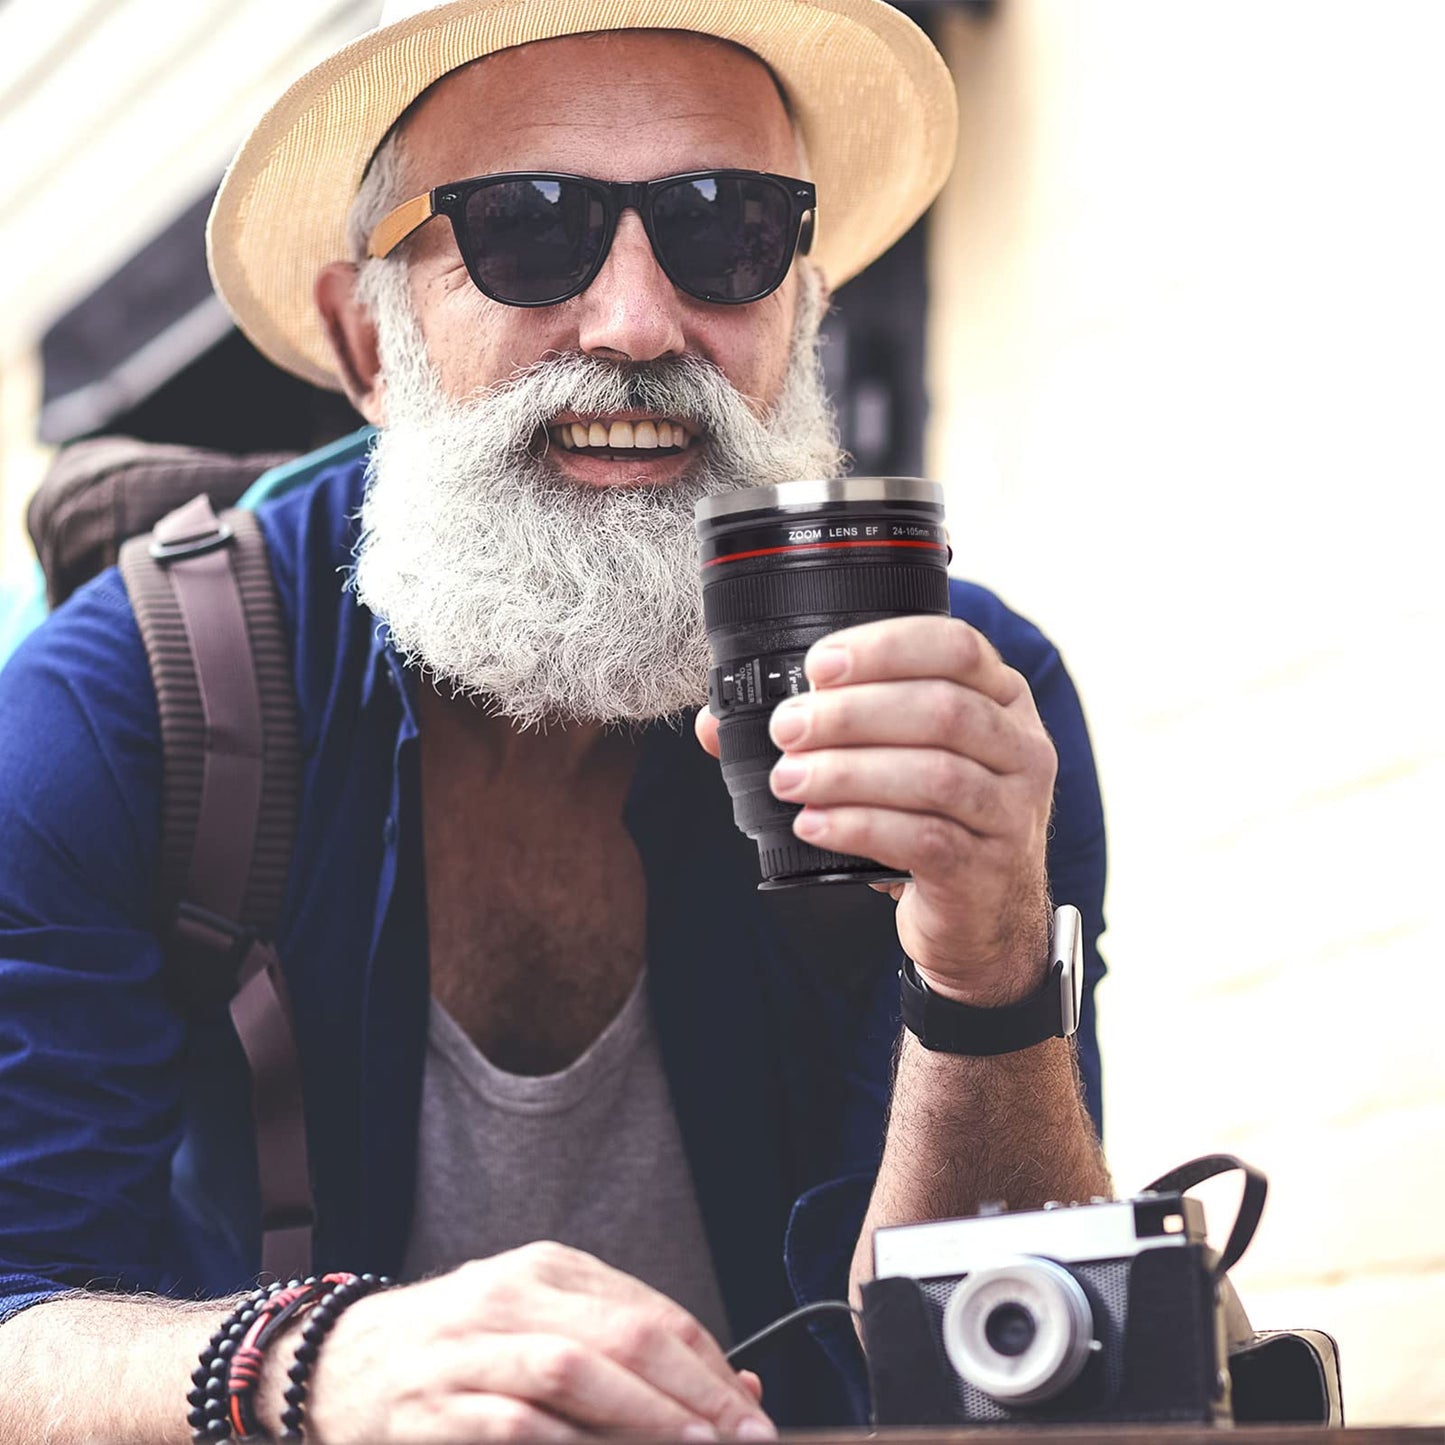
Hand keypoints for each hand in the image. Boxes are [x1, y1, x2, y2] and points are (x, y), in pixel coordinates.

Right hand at [300, 1242, 772, 1441]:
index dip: (710, 1363)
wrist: (339, 1362)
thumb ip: (622, 1345)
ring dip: (644, 1414)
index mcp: (544, 1269)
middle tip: (745, 1433)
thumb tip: (735, 1382)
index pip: (649, 1312)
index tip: (750, 1407)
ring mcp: (467, 1350)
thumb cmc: (460, 1345)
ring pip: (572, 1371)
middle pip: (622, 1335)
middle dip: (696, 1391)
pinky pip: (510, 1422)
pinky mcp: (432, 1409)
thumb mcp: (538, 1321)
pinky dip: (565, 1440)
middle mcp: (508, 1297)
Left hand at [695, 616, 1055, 1001]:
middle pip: (941, 709)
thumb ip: (823, 729)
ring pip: (934, 775)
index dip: (885, 647)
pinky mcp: (986, 870)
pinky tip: (813, 824)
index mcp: (1002, 700)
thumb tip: (716, 724)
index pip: (956, 646)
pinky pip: (923, 839)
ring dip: (847, 772)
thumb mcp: (897, 762)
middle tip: (787, 727)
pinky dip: (859, 827)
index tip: (819, 664)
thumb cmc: (934, 821)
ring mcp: (1011, 812)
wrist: (983, 919)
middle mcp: (1020, 749)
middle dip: (852, 713)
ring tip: (789, 778)